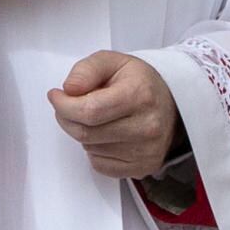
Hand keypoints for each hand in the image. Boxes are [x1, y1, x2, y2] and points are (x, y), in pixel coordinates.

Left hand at [49, 51, 180, 179]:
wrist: (172, 103)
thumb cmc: (138, 83)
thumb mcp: (112, 62)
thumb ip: (86, 70)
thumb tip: (69, 90)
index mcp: (140, 95)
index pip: (88, 111)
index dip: (63, 105)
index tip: (57, 96)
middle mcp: (148, 126)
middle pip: (85, 133)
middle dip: (68, 119)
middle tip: (70, 107)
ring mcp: (147, 150)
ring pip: (90, 149)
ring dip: (84, 134)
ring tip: (99, 119)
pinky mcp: (143, 167)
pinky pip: (100, 165)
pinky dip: (95, 151)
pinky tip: (108, 136)